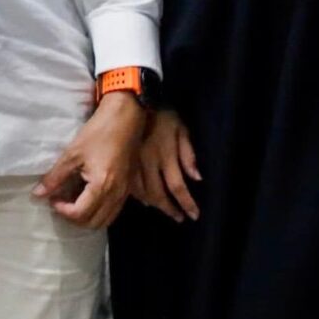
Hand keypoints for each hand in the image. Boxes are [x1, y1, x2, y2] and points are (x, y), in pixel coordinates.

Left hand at [33, 91, 148, 228]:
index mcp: (102, 186)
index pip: (80, 214)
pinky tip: (86, 197)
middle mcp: (116, 195)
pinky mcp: (128, 189)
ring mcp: (124, 194)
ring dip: (87, 217)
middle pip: (93, 223)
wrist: (126, 120)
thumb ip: (55, 177)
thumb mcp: (72, 154)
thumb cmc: (98, 134)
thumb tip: (38, 194)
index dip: (62, 210)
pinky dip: (98, 211)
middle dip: (73, 218)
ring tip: (72, 201)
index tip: (52, 199)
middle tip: (60, 203)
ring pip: (105, 220)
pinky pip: (113, 211)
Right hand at [134, 107, 202, 221]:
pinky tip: (142, 199)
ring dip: (153, 204)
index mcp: (165, 156)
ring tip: (162, 209)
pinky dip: (136, 195)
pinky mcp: (122, 161)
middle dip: (169, 209)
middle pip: (158, 194)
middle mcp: (148, 164)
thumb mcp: (182, 130)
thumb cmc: (162, 114)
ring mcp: (132, 163)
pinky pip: (128, 183)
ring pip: (141, 192)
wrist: (134, 101)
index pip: (178, 187)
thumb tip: (196, 178)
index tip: (193, 215)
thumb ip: (188, 155)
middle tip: (178, 217)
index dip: (186, 204)